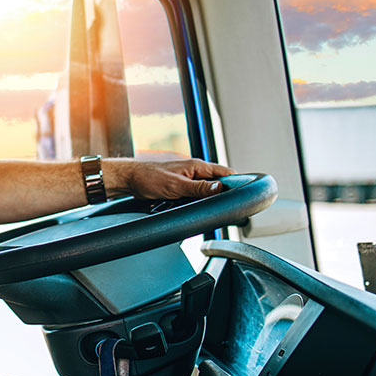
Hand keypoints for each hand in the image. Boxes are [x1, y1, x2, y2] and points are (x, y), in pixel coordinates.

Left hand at [103, 158, 233, 199]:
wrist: (131, 180)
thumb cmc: (149, 177)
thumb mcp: (176, 185)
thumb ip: (198, 188)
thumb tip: (219, 188)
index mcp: (198, 166)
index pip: (226, 173)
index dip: (236, 183)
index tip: (244, 195)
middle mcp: (196, 172)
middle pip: (219, 184)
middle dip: (224, 194)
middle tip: (229, 207)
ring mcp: (189, 180)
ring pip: (208, 191)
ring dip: (210, 200)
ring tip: (214, 209)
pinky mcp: (182, 188)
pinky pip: (197, 196)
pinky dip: (199, 202)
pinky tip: (199, 208)